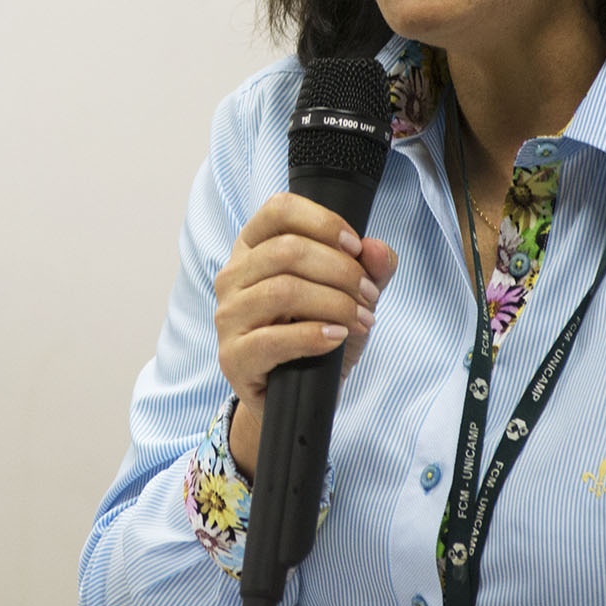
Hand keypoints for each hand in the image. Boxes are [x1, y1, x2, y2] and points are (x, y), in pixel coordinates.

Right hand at [213, 192, 398, 477]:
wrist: (295, 395)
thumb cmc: (316, 334)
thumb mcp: (350, 296)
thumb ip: (370, 270)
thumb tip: (377, 249)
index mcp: (253, 247)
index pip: (279, 209)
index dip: (323, 221)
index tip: (355, 247)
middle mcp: (232, 275)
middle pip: (287, 250)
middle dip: (341, 271)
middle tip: (369, 295)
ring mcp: (228, 316)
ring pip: (282, 291)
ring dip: (334, 304)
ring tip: (362, 320)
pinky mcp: (233, 357)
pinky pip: (273, 339)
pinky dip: (313, 336)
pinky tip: (337, 338)